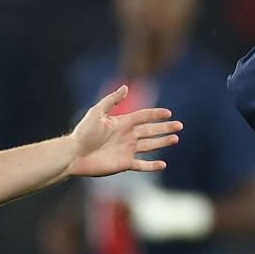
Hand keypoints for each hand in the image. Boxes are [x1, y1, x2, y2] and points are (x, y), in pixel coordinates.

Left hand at [67, 86, 181, 178]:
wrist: (75, 154)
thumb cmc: (83, 132)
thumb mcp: (97, 112)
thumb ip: (112, 100)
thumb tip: (126, 87)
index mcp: (122, 123)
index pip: (143, 117)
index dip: (156, 114)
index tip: (169, 113)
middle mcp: (127, 136)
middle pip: (151, 130)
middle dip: (165, 128)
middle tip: (179, 126)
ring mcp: (127, 150)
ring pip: (150, 146)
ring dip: (163, 142)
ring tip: (175, 139)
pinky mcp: (124, 164)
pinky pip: (142, 165)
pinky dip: (152, 165)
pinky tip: (163, 164)